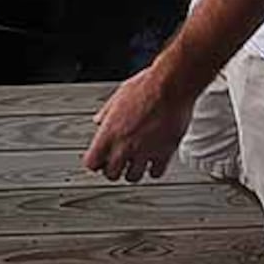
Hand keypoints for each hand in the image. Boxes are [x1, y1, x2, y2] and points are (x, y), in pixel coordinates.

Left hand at [82, 65, 195, 182]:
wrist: (171, 86)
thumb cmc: (146, 86)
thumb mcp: (118, 96)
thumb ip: (106, 113)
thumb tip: (99, 120)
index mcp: (109, 133)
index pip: (92, 163)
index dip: (96, 162)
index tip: (101, 159)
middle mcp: (124, 146)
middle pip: (111, 175)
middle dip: (114, 169)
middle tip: (120, 161)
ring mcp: (144, 152)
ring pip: (133, 177)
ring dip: (134, 171)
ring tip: (138, 161)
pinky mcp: (163, 154)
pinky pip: (155, 173)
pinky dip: (154, 169)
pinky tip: (155, 160)